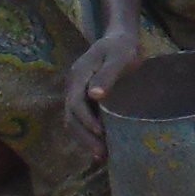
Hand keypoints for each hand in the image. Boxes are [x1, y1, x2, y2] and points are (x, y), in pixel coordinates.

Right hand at [60, 20, 147, 145]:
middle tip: (101, 154)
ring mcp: (76, 93)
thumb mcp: (119, 58)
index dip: (86, 120)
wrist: (119, 39)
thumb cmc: (122, 48)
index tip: (100, 133)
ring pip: (73, 121)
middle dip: (84, 136)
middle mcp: (73, 86)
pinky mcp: (84, 99)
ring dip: (85, 139)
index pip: (76, 102)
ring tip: (102, 156)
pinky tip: (101, 147)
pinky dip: (87, 134)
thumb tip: (95, 95)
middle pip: (71, 116)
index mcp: (79, 75)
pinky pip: (80, 119)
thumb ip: (107, 75)